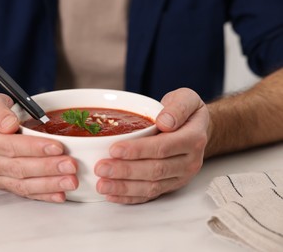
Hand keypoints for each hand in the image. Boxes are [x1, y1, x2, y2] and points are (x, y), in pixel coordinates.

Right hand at [0, 91, 77, 202]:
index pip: (11, 146)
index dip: (35, 148)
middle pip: (20, 168)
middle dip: (48, 168)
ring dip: (49, 184)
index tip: (57, 147)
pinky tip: (60, 194)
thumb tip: (10, 124)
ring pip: (24, 184)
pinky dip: (44, 195)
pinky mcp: (4, 184)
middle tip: (70, 165)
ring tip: (71, 181)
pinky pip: (24, 192)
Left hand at [94, 88, 208, 203]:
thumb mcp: (186, 98)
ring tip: (102, 184)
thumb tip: (165, 121)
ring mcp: (180, 176)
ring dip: (124, 187)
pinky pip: (150, 195)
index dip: (137, 150)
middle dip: (125, 171)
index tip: (114, 149)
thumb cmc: (185, 111)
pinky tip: (112, 195)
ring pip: (151, 186)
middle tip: (101, 168)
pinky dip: (129, 197)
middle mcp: (189, 161)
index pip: (163, 147)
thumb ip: (178, 107)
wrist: (194, 127)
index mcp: (193, 139)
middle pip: (155, 170)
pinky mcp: (170, 185)